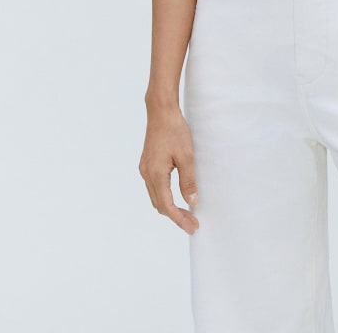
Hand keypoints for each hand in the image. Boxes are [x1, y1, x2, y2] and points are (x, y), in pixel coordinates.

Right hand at [139, 103, 199, 233]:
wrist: (161, 111)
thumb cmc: (174, 130)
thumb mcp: (186, 156)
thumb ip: (188, 181)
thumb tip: (192, 202)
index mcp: (155, 174)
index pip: (167, 206)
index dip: (179, 219)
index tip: (193, 227)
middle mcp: (146, 174)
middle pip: (159, 205)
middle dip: (176, 216)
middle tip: (192, 223)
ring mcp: (145, 169)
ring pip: (156, 197)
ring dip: (170, 207)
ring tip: (186, 213)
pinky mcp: (147, 164)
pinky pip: (154, 187)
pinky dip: (165, 196)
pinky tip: (176, 196)